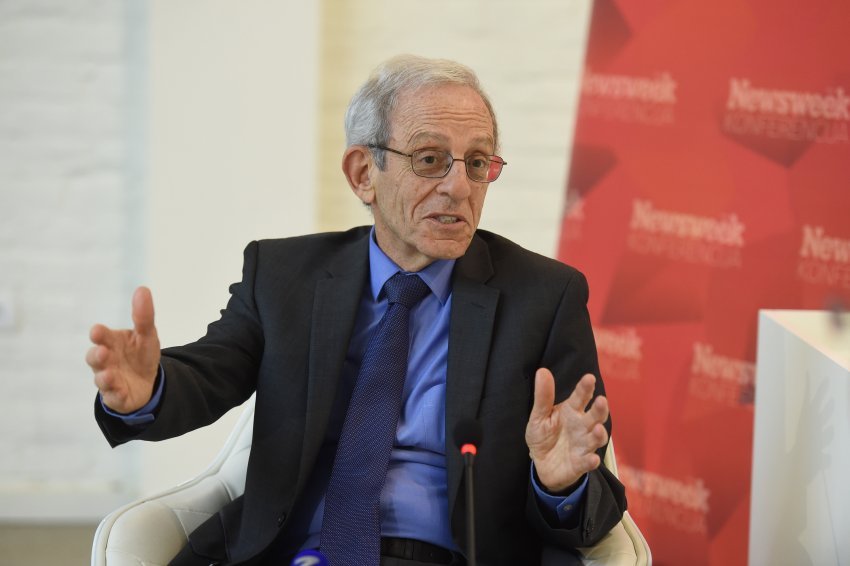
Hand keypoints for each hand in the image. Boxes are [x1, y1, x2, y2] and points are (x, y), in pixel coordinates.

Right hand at [86, 286, 160, 412]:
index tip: (97, 331)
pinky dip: (116, 395)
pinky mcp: (116, 396)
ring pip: (101, 379)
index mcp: (111, 342)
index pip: (101, 336)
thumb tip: (142, 288)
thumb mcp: (147, 335)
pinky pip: (114, 397)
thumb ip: (143, 316)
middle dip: (96, 355)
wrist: (146, 382)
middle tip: (102, 352)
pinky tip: (120, 391)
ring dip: (104, 377)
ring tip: (108, 374)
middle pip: (95, 358)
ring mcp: (109, 379)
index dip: (98, 334)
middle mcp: (106, 361)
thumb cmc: (140, 354)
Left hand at [525, 368, 608, 491]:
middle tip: (602, 400)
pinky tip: (592, 458)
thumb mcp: (539, 415)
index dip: (585, 388)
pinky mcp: (580, 463)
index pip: (580, 397)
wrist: (541, 464)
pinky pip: (587, 462)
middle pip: (594, 416)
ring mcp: (583, 445)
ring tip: (598, 428)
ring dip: (599, 434)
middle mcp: (581, 427)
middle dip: (599, 409)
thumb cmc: (543, 435)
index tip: (589, 378)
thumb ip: (543, 396)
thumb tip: (542, 371)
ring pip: (595, 438)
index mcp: (571, 411)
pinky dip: (591, 461)